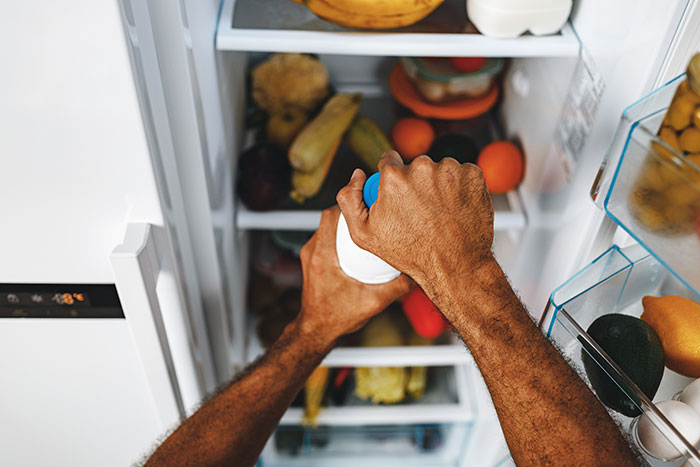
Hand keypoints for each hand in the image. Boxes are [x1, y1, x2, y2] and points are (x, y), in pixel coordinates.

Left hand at [298, 206, 411, 347]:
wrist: (317, 330)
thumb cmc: (337, 318)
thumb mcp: (373, 303)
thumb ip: (397, 287)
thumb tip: (417, 272)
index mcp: (323, 257)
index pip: (332, 216)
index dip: (349, 203)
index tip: (366, 198)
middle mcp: (313, 251)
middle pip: (330, 216)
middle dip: (350, 209)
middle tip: (371, 210)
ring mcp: (310, 254)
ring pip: (327, 225)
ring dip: (345, 221)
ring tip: (366, 223)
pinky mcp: (312, 259)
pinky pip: (326, 236)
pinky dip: (340, 233)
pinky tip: (357, 241)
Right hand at [336, 151, 494, 300]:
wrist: (456, 266)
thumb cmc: (412, 253)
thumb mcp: (364, 234)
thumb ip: (349, 199)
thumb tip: (357, 174)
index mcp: (394, 177)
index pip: (389, 160)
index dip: (391, 179)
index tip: (399, 195)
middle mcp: (423, 167)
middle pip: (415, 166)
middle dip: (416, 183)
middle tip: (420, 211)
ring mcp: (451, 170)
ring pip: (439, 169)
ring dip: (439, 185)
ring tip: (439, 213)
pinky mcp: (473, 175)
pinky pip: (461, 174)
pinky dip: (459, 188)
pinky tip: (454, 209)